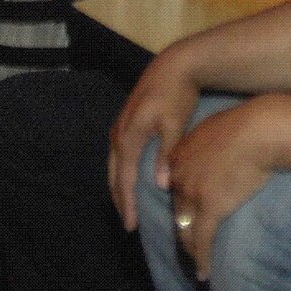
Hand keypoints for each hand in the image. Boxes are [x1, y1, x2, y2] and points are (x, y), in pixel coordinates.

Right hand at [110, 53, 200, 231]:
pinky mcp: (126, 121)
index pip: (124, 177)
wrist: (174, 65)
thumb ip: (166, 154)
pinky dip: (120, 171)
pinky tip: (128, 178)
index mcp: (130, 135)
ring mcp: (120, 125)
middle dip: (120, 198)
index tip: (131, 225)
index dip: (127, 202)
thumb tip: (159, 185)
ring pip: (113, 163)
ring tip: (126, 205)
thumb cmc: (177, 95)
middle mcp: (119, 132)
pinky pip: (118, 153)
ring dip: (118, 185)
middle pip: (113, 172)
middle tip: (127, 223)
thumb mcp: (174, 124)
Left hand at [163, 98, 279, 280]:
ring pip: (185, 229)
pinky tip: (203, 273)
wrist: (257, 132)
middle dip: (182, 229)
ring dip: (190, 248)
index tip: (185, 215)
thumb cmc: (243, 125)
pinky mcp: (210, 208)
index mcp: (178, 157)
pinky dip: (202, 259)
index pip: (173, 187)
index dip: (180, 203)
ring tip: (196, 261)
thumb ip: (204, 145)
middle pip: (176, 210)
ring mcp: (192, 194)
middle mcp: (179, 176)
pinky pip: (202, 240)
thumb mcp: (212, 129)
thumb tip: (211, 151)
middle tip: (188, 245)